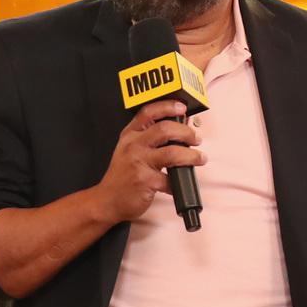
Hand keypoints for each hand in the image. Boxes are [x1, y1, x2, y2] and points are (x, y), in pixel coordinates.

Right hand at [97, 98, 205, 221]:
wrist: (107, 200)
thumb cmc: (122, 176)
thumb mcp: (129, 150)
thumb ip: (149, 139)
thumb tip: (179, 129)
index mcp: (130, 135)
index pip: (148, 112)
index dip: (167, 106)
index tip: (181, 107)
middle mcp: (133, 146)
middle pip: (165, 129)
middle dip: (186, 133)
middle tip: (195, 138)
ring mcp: (138, 162)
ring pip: (172, 153)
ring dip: (191, 156)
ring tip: (199, 158)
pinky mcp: (145, 180)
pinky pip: (170, 180)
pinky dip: (178, 183)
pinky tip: (179, 184)